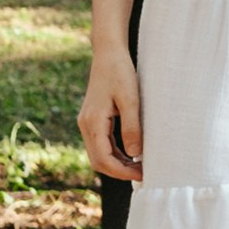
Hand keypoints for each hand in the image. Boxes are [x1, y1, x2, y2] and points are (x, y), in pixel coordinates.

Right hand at [79, 54, 145, 186]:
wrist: (108, 53)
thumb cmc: (120, 72)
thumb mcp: (130, 99)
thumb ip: (132, 127)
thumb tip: (135, 154)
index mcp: (93, 122)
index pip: (103, 159)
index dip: (122, 172)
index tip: (142, 174)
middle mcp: (86, 125)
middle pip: (98, 161)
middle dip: (119, 172)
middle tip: (143, 174)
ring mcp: (87, 123)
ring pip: (99, 154)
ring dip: (118, 164)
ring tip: (140, 166)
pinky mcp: (92, 120)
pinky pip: (101, 144)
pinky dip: (115, 154)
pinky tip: (131, 154)